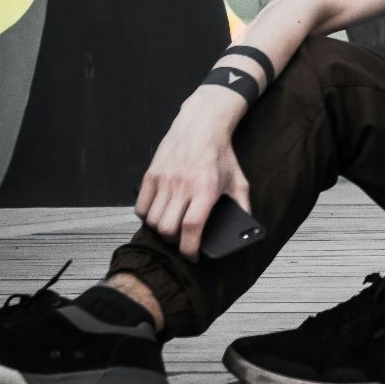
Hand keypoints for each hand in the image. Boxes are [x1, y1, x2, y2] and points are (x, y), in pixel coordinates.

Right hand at [135, 89, 252, 260]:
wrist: (201, 126)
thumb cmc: (220, 155)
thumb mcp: (239, 181)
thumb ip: (242, 206)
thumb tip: (244, 229)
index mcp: (205, 190)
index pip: (191, 228)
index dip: (190, 249)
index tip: (193, 257)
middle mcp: (182, 186)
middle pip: (168, 229)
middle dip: (175, 242)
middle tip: (182, 240)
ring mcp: (164, 180)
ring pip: (153, 221)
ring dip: (161, 230)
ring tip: (171, 228)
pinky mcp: (150, 175)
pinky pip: (141, 207)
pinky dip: (147, 217)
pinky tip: (158, 214)